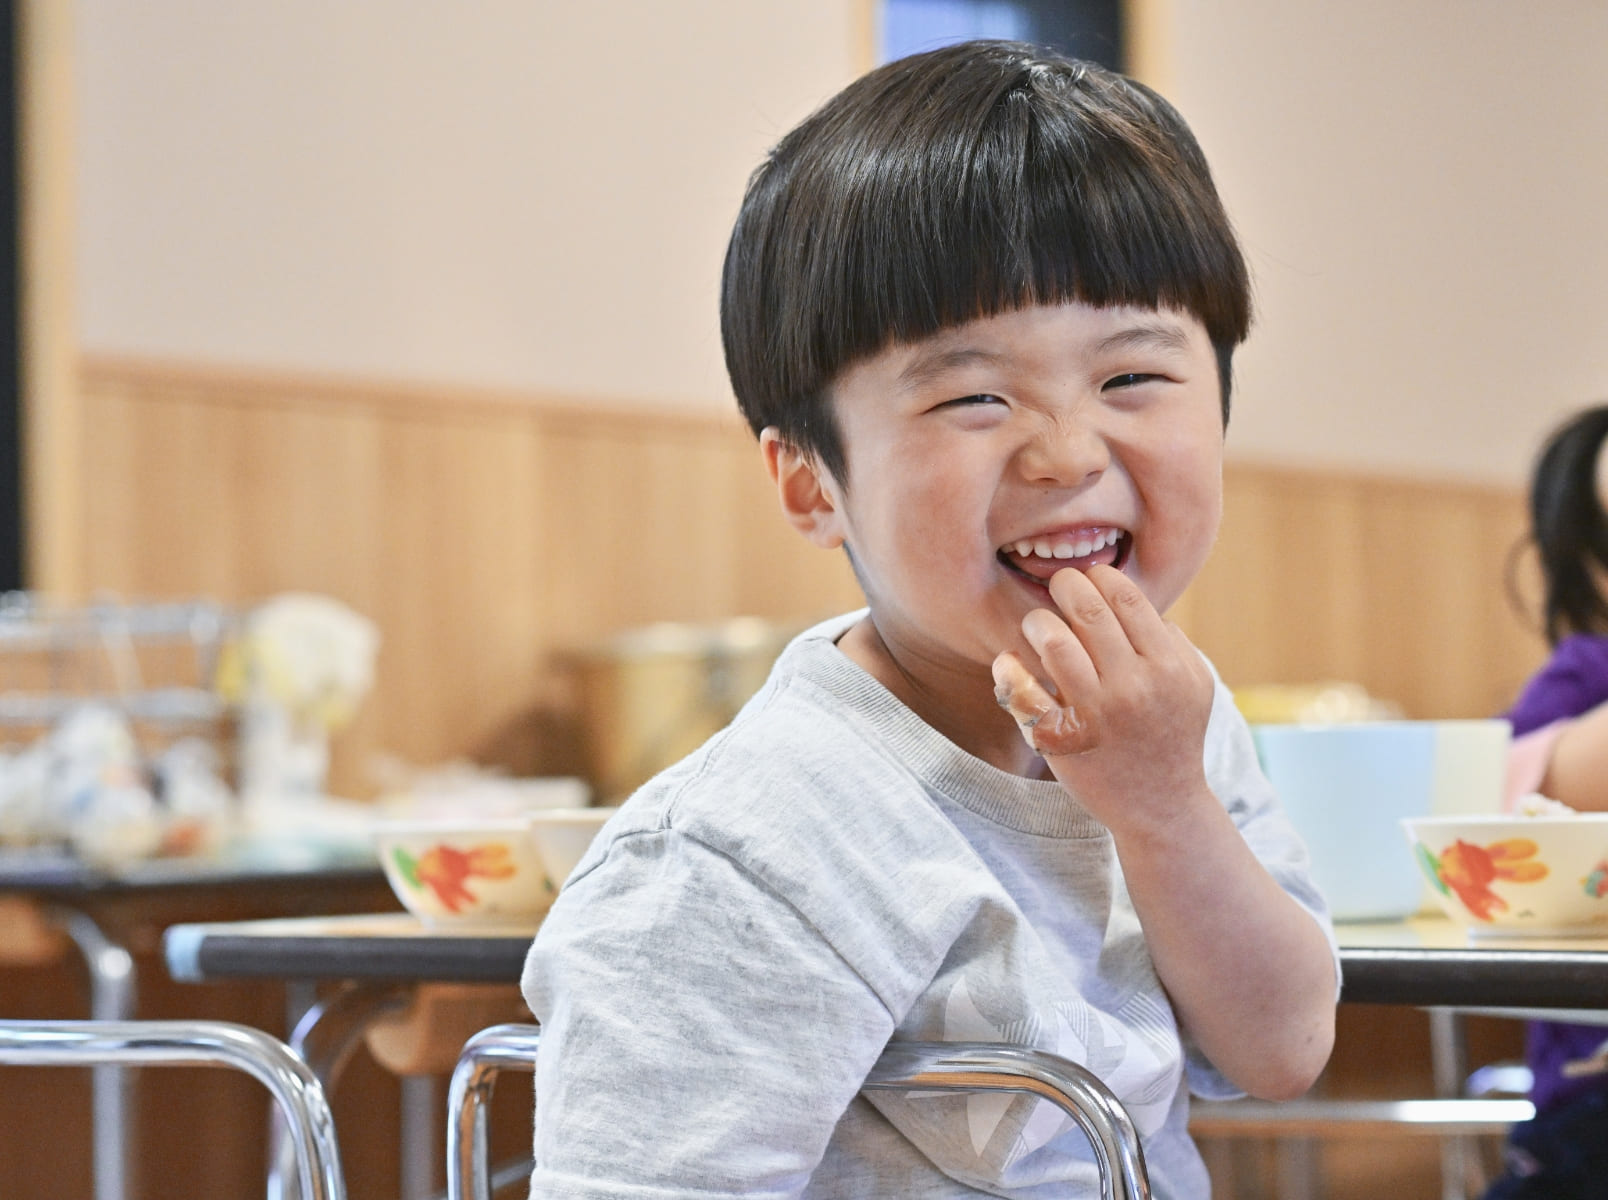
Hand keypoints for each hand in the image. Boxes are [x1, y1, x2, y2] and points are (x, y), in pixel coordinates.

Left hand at [991, 565, 1214, 830]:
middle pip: (1087, 611)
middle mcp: (1134, 688)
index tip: (1088, 579)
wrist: (1161, 807)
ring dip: (1037, 622)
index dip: (1100, 576)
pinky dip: (1007, 669)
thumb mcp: (1194, 684)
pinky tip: (1008, 662)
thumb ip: (1171, 639)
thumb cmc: (1173, 736)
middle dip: (1065, 586)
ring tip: (1037, 625)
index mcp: (1168, 667)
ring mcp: (1096, 716)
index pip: (1126, 597)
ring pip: (1053, 641)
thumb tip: (1131, 599)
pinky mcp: (1062, 741)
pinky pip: (1022, 692)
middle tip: (1057, 586)